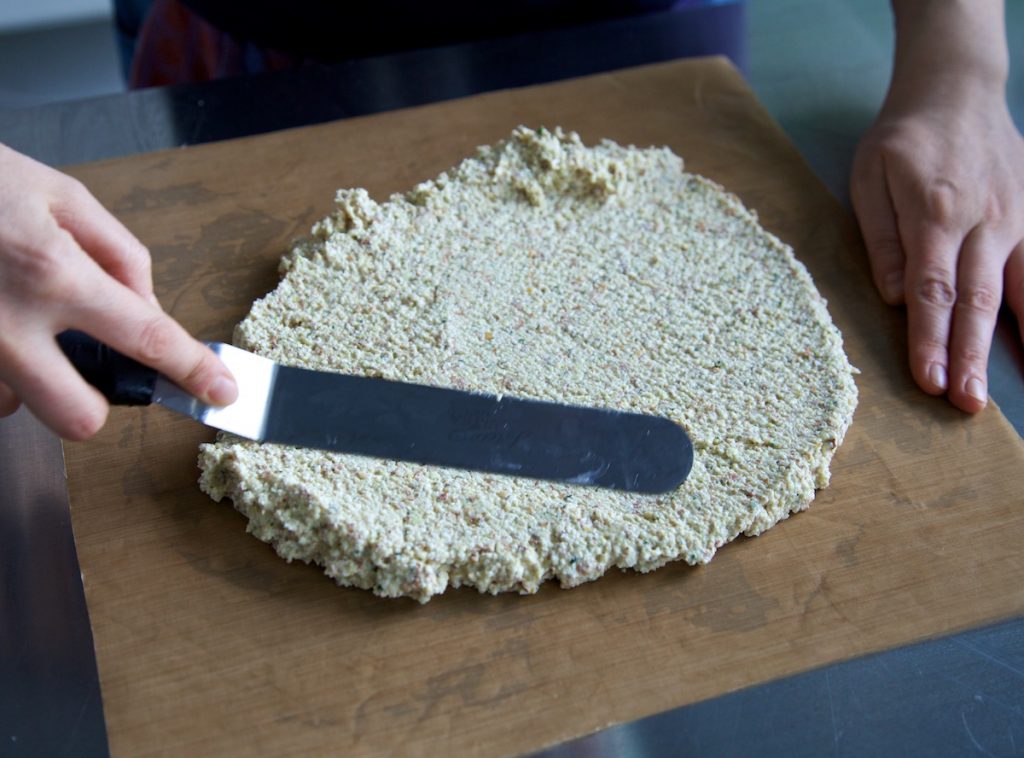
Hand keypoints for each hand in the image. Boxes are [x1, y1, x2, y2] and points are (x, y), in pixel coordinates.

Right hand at [0, 144, 236, 438]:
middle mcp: (7, 323)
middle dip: (97, 404)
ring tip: (14, 319)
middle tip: (93, 368)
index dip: (193, 371)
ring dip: (31, 379)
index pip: (146, 338)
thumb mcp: (60, 194)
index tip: (220, 393)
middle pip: (78, 416)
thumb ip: (117, 253)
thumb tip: (145, 304)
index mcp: (53, 272)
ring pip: (17, 407)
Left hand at [851, 1, 1023, 412]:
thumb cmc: (903, 140)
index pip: (929, 290)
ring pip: (1019, 290)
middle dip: (969, 355)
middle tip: (964, 403)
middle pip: (976, 300)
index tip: (927, 381)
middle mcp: (982, 221)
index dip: (929, 338)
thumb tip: (890, 296)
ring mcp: (1016, 219)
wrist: (957, 91)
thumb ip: (881, 238)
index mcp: (934, 212)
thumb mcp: (869, 178)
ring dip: (1011, 343)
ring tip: (1006, 389)